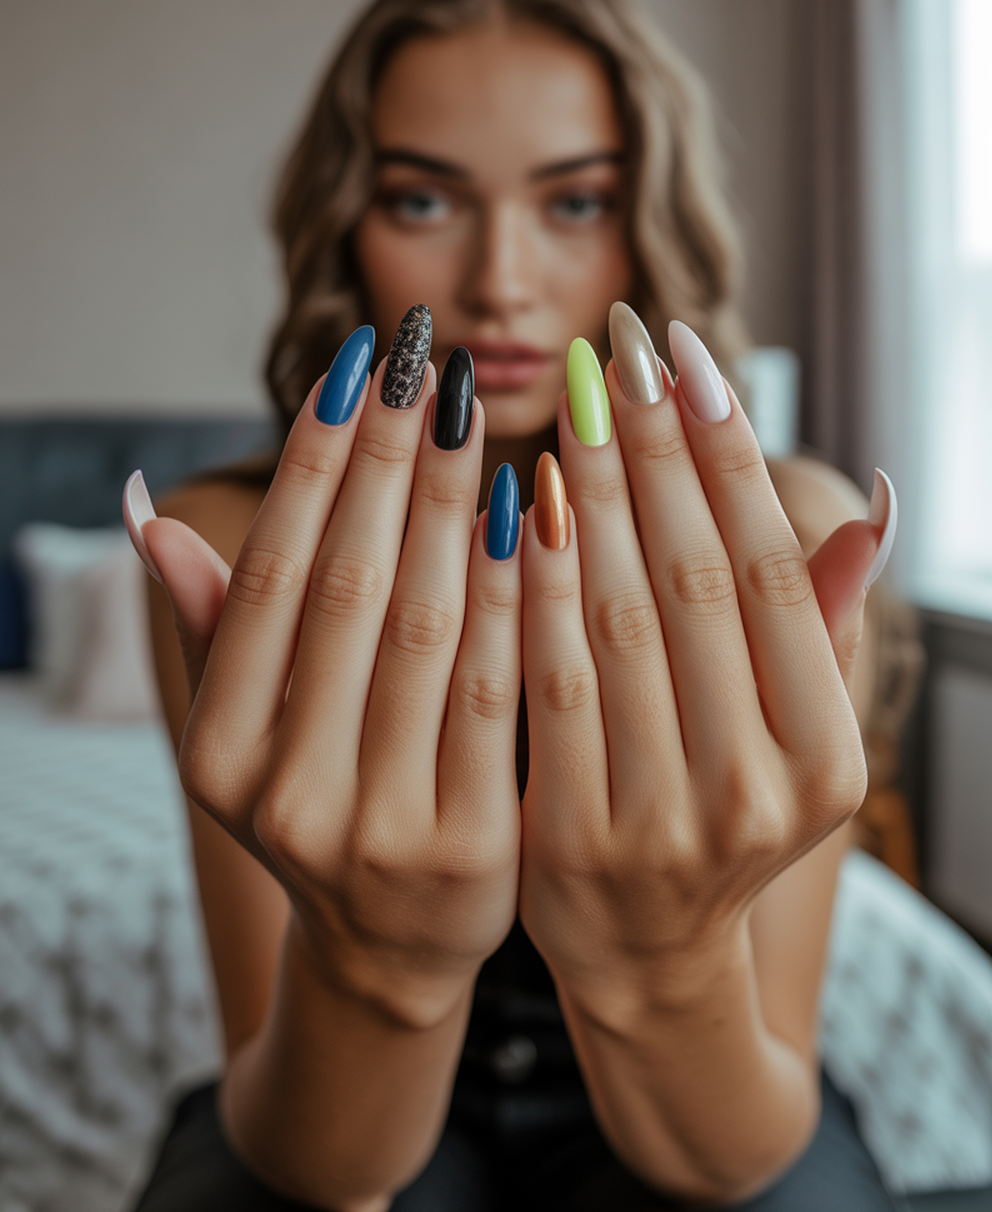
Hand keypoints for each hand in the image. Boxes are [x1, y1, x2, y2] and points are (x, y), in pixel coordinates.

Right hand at [127, 320, 522, 1024]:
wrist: (393, 948)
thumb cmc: (322, 796)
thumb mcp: (246, 727)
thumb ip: (213, 621)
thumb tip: (146, 507)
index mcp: (218, 750)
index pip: (273, 573)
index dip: (315, 460)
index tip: (355, 363)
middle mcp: (284, 791)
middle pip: (349, 585)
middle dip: (387, 455)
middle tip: (425, 356)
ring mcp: (376, 826)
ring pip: (424, 625)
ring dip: (449, 500)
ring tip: (473, 404)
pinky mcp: (472, 848)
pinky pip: (497, 688)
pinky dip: (511, 591)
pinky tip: (533, 505)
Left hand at [518, 311, 892, 1002]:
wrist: (645, 953)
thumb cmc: (723, 810)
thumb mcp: (797, 734)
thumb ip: (822, 622)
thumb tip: (872, 499)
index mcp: (829, 755)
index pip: (775, 568)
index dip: (727, 451)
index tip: (684, 352)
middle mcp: (760, 791)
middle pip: (696, 576)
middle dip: (653, 443)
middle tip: (617, 343)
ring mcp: (665, 820)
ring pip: (621, 614)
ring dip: (592, 488)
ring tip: (570, 392)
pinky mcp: (572, 836)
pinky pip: (547, 675)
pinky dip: (536, 579)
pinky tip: (522, 495)